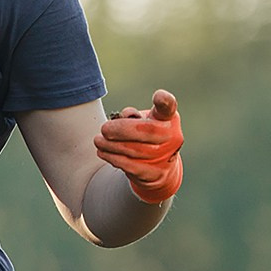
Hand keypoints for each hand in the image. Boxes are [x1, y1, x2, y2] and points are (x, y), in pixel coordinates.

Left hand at [94, 89, 183, 203]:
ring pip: (135, 150)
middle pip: (147, 131)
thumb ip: (132, 115)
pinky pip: (131, 166)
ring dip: (111, 145)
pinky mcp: (156, 174)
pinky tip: (102, 152)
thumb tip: (122, 117)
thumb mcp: (142, 121)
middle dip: (121, 130)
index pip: (169, 108)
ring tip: (98, 141)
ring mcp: (166, 157)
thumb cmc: (146, 136)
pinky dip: (113, 158)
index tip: (159, 96)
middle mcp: (172, 137)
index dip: (165, 101)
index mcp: (168, 118)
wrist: (159, 167)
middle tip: (104, 129)